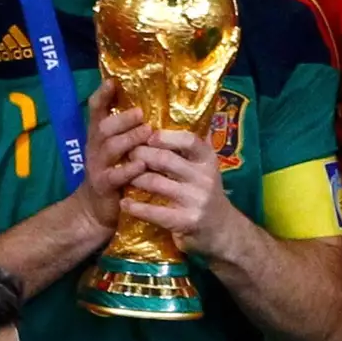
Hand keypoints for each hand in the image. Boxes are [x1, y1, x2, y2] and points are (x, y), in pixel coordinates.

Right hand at [72, 80, 152, 232]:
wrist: (94, 211)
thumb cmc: (114, 175)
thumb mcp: (117, 151)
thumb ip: (128, 132)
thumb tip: (153, 110)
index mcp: (99, 136)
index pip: (95, 110)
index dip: (102, 95)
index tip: (112, 81)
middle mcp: (95, 148)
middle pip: (103, 127)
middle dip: (122, 118)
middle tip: (141, 113)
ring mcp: (97, 167)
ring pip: (110, 148)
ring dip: (129, 139)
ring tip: (147, 133)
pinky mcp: (103, 186)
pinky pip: (114, 175)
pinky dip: (129, 169)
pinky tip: (142, 163)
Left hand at [123, 131, 237, 257]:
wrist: (220, 230)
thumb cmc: (204, 192)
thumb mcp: (204, 167)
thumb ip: (192, 145)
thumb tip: (179, 110)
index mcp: (208, 159)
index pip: (189, 140)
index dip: (166, 137)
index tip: (148, 135)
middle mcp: (204, 177)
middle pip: (166, 160)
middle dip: (141, 154)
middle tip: (125, 153)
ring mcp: (196, 200)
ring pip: (156, 183)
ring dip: (134, 178)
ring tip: (121, 174)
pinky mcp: (186, 221)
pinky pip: (155, 212)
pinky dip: (136, 207)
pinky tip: (124, 202)